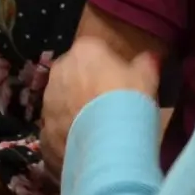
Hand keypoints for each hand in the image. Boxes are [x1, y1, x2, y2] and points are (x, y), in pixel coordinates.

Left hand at [40, 34, 160, 173]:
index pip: (94, 50)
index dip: (107, 65)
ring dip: (74, 107)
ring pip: (61, 98)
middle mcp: (59, 70)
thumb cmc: (128, 101)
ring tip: (95, 124)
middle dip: (85, 83)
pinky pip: (56, 125)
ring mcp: (47, 99)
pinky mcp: (43, 126)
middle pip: (73, 72)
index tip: (118, 79)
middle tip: (106, 101)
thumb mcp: (146, 78)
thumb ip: (146, 63)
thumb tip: (150, 57)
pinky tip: (83, 142)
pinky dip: (66, 131)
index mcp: (83, 51)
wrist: (106, 144)